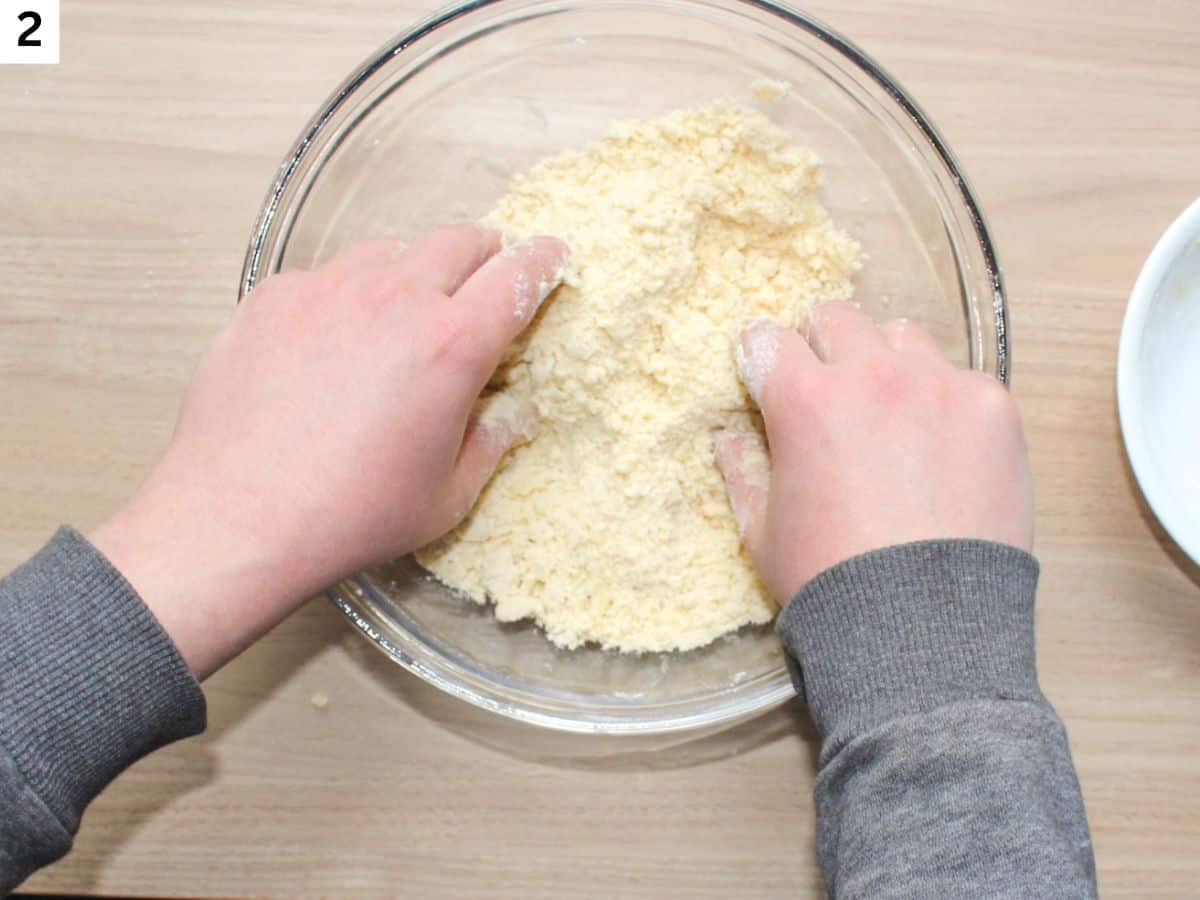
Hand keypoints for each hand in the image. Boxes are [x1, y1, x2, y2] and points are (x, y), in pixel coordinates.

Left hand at [91, 225, 567, 677]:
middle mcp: (394, 299)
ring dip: (413, 272)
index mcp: (451, 345)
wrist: (236, 518)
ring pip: (390, 252)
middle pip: (458, 240)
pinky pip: (327, 276)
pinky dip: (347, 296)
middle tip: (484, 281)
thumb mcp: (445, 497)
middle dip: (484, 254)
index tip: (552, 255)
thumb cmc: (350, 516)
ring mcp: (327, 289)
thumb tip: (513, 415)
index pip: (517, 276)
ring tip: (402, 316)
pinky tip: (332, 343)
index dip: (543, 261)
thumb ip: (490, 444)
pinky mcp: (274, 296)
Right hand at [715, 301, 1033, 604]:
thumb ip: (741, 470)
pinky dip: (947, 403)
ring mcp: (941, 386)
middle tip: (830, 389)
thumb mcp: (763, 532)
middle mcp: (873, 375)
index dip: (761, 355)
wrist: (924, 629)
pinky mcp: (994, 408)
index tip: (767, 370)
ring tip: (893, 416)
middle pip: (838, 317)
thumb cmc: (832, 582)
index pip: (767, 338)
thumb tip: (728, 436)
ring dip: (888, 363)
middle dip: (823, 346)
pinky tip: (944, 452)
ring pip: (904, 338)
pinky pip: (963, 380)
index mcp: (806, 400)